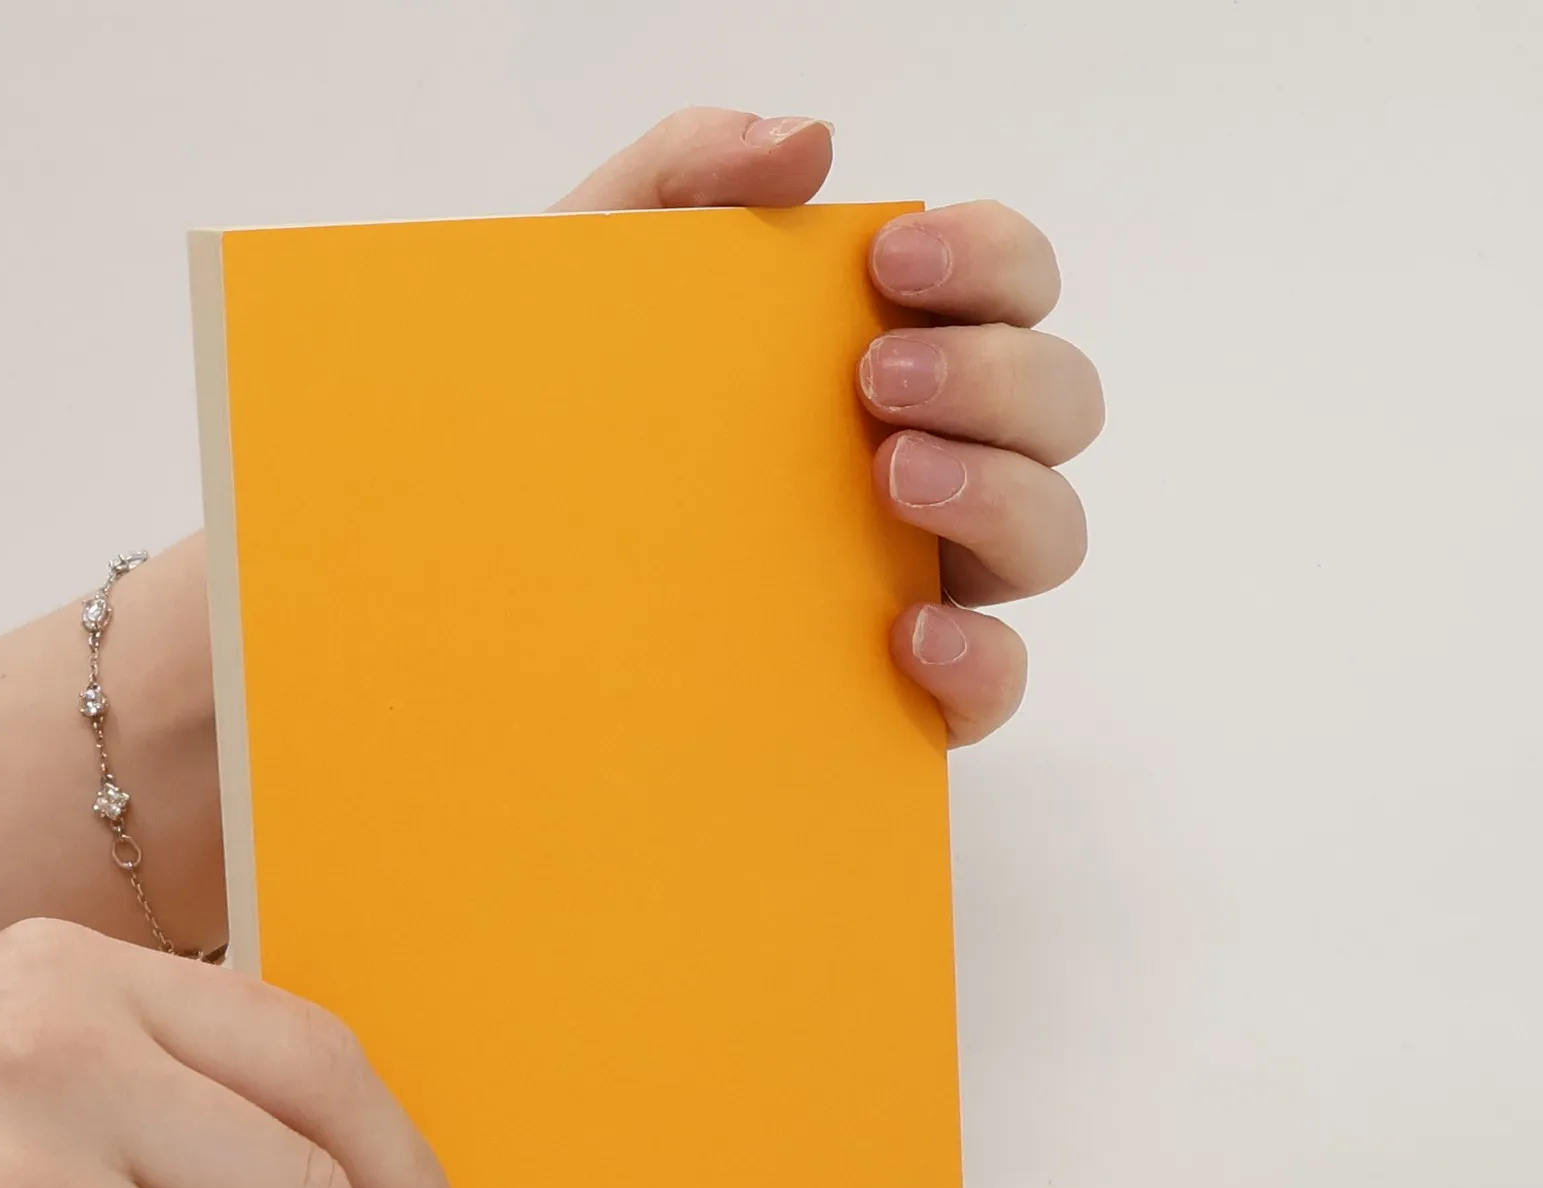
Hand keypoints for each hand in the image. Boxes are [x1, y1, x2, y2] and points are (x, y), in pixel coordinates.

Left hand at [557, 109, 1103, 744]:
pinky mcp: (899, 690)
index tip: (892, 263)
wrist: (483, 561)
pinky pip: (994, 684)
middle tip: (877, 380)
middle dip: (996, 377)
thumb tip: (809, 142)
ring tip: (892, 476)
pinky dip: (980, 656)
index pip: (1009, 287)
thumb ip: (687, 172)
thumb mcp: (591, 274)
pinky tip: (907, 629)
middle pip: (1059, 404)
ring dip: (1000, 495)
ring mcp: (925, 576)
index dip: (991, 259)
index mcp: (891, 352)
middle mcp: (932, 460)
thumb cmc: (562, 415)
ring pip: (1049, 534)